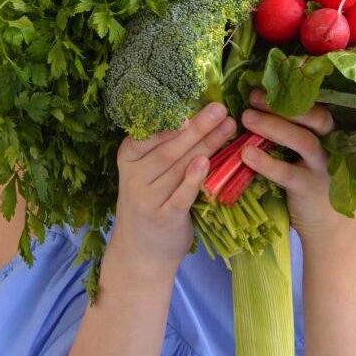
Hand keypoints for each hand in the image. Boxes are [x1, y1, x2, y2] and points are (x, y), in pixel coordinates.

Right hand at [109, 102, 236, 276]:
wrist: (140, 254)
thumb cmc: (150, 204)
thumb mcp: (146, 174)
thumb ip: (164, 150)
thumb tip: (197, 115)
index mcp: (128, 159)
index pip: (148, 134)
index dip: (171, 118)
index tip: (192, 101)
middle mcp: (134, 178)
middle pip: (170, 148)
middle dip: (197, 126)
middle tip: (220, 108)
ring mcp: (148, 199)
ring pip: (180, 167)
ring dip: (206, 145)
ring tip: (228, 127)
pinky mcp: (164, 218)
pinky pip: (181, 195)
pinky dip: (193, 179)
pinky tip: (206, 162)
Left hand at [239, 89, 355, 242]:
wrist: (328, 225)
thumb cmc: (310, 180)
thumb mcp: (306, 153)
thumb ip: (290, 131)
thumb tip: (255, 105)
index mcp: (329, 133)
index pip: (315, 105)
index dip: (290, 94)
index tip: (261, 87)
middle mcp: (332, 146)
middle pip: (315, 117)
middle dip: (283, 105)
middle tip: (253, 98)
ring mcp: (323, 168)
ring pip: (303, 141)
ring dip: (273, 127)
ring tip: (246, 119)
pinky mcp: (310, 189)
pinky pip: (288, 173)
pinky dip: (266, 163)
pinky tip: (246, 155)